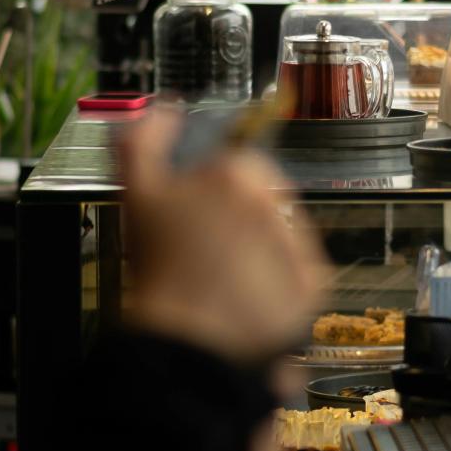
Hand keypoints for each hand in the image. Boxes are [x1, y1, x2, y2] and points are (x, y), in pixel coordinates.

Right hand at [120, 108, 325, 366]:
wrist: (187, 342)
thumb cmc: (160, 270)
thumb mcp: (138, 193)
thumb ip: (144, 140)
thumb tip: (164, 108)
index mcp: (239, 171)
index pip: (232, 170)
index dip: (207, 196)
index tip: (190, 222)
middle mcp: (278, 201)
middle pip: (258, 204)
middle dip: (234, 223)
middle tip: (202, 256)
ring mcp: (299, 242)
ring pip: (276, 239)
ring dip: (254, 253)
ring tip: (220, 284)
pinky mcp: (312, 285)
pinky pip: (295, 276)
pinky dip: (274, 285)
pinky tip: (242, 300)